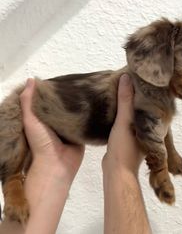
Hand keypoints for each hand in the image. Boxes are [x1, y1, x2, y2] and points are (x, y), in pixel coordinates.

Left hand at [20, 78, 84, 209]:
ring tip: (88, 88)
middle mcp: (55, 119)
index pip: (47, 98)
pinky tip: (94, 102)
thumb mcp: (30, 120)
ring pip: (73, 110)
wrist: (57, 164)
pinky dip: (87, 112)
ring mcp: (68, 125)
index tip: (61, 77)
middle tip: (78, 80)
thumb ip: (28, 101)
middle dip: (67, 94)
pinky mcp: (79, 130)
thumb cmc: (40, 142)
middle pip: (62, 103)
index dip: (52, 88)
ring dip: (78, 102)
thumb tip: (31, 79)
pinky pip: (83, 119)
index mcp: (42, 116)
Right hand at [102, 74, 150, 233]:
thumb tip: (126, 77)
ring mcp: (139, 132)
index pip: (155, 101)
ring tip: (123, 87)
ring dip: (130, 102)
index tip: (142, 75)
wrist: (115, 170)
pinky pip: (128, 119)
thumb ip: (126, 100)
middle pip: (145, 106)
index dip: (149, 88)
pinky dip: (124, 111)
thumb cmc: (124, 148)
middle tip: (131, 78)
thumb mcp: (124, 121)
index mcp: (155, 123)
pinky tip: (116, 104)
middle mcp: (150, 127)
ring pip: (136, 112)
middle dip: (139, 94)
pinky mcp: (129, 136)